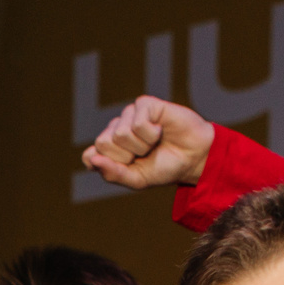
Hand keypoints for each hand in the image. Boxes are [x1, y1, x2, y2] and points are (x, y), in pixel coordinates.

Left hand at [82, 96, 216, 191]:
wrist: (193, 157)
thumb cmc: (165, 167)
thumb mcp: (137, 180)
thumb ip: (113, 174)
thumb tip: (92, 159)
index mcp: (109, 148)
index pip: (90, 156)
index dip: (111, 165)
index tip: (130, 167)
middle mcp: (116, 129)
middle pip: (103, 143)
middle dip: (127, 155)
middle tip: (145, 154)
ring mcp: (128, 114)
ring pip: (120, 134)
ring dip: (142, 145)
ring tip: (154, 143)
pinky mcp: (144, 104)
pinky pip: (137, 123)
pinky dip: (152, 134)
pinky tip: (160, 130)